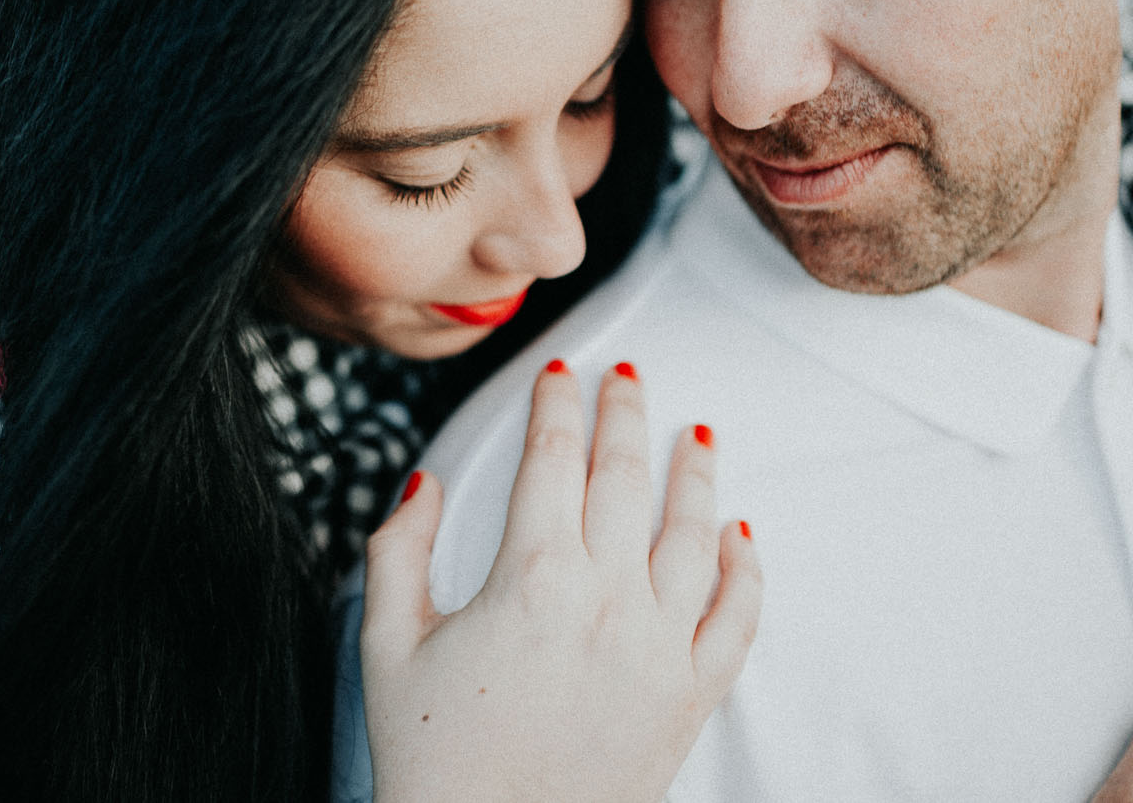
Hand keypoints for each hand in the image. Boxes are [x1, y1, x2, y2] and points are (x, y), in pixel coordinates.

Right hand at [358, 361, 761, 802]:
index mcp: (531, 578)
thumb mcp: (386, 646)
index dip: (557, 405)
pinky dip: (746, 571)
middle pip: (625, 478)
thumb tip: (423, 483)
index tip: (561, 372)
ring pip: (694, 535)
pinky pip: (737, 620)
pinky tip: (740, 535)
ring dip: (696, 475)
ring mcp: (658, 649)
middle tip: (628, 374)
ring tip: (697, 433)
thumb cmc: (434, 762)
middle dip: (626, 414)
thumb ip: (399, 552)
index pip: (553, 459)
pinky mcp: (689, 698)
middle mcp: (606, 601)